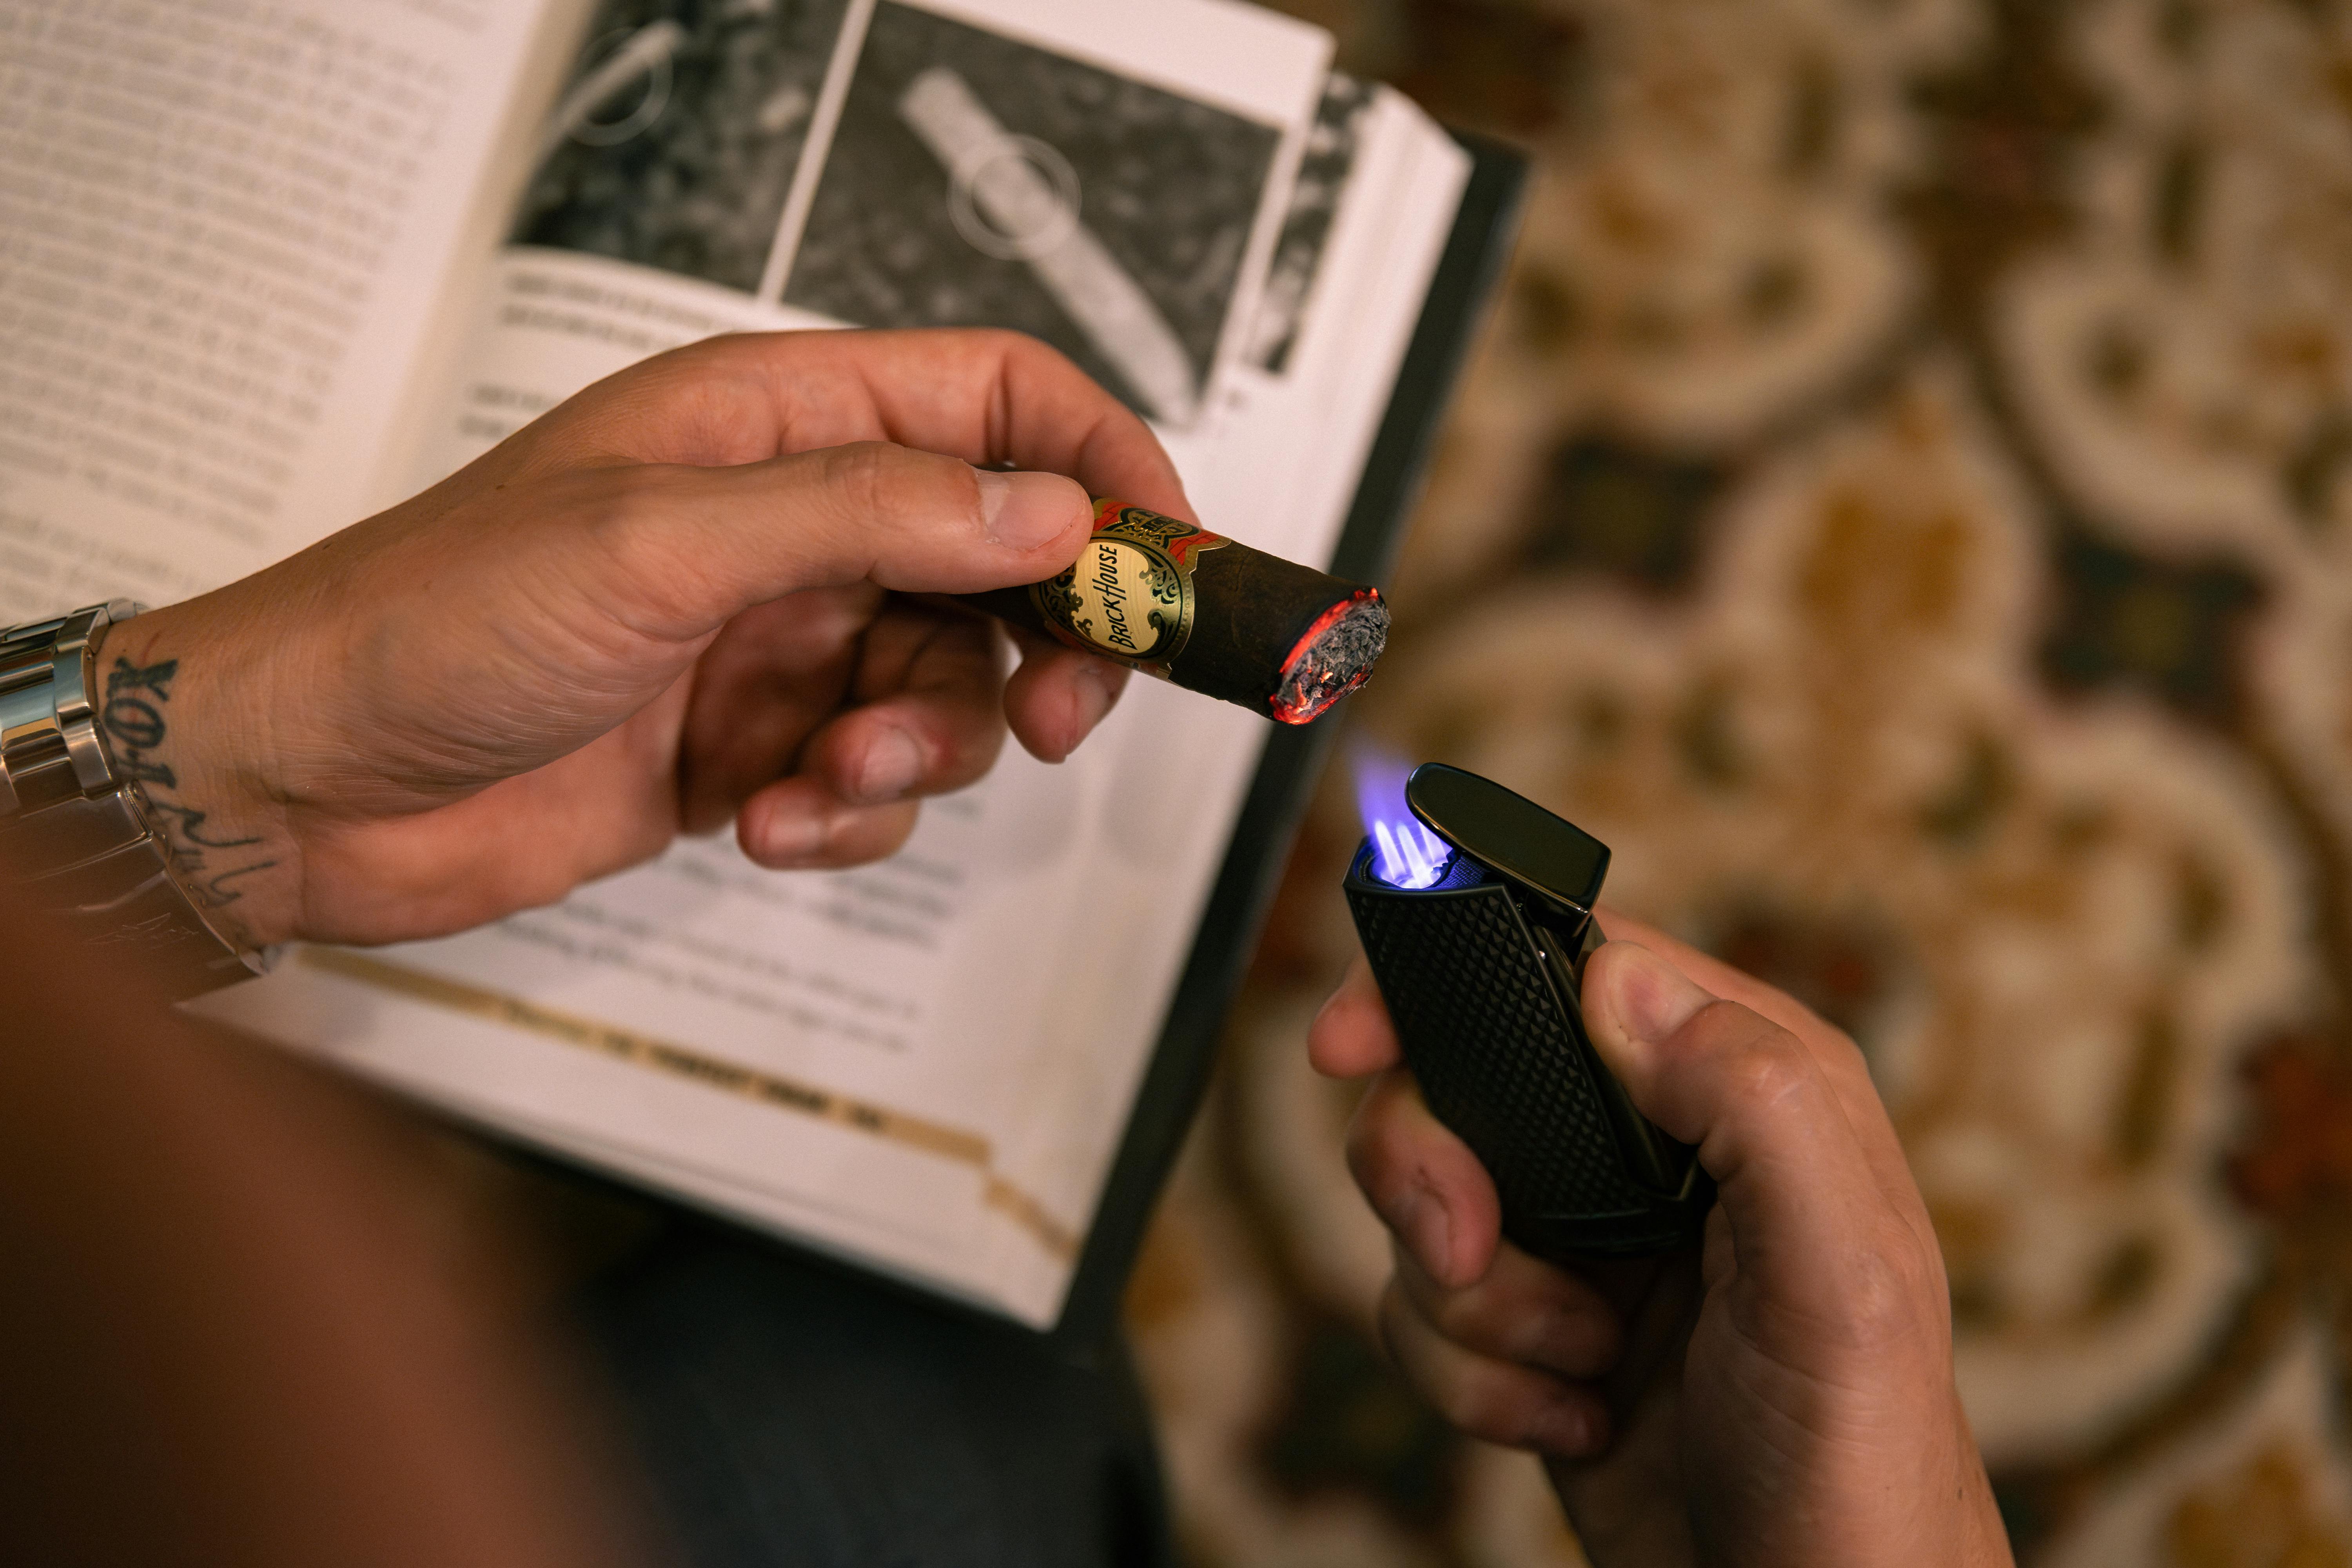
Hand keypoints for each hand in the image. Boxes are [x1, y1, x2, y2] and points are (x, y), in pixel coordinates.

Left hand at [100, 329, 1185, 949]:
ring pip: (952, 689)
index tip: (1163, 570)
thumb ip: (874, 513)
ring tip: (821, 775)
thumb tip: (1053, 506)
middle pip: (1009, 563)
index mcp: (780, 421)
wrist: (307, 785)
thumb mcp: (667, 542)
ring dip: (920, 750)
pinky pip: (876, 780)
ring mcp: (781, 640)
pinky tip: (763, 824)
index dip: (1104, 468)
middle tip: (1055, 724)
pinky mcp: (758, 747)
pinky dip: (848, 812)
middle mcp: (798, 523)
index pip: (1002, 400)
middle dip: (1043, 651)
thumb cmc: (439, 621)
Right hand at [1309, 912, 2011, 1566]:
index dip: (1441, 984)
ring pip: (1426, 1200)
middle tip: (1468, 1249)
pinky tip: (1569, 1415)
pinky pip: (1424, 1310)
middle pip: (1459, 1081)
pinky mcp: (1537, 1326)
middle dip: (1434, 1176)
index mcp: (1742, 1086)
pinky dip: (1472, 1378)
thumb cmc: (1859, 1463)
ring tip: (1575, 1363)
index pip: (1565, 965)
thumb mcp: (1842, 1273)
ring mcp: (1590, 1237)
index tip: (1351, 1043)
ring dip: (1473, 1305)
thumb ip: (1754, 1103)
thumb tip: (1621, 981)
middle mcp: (1657, 1145)